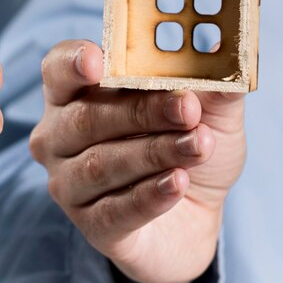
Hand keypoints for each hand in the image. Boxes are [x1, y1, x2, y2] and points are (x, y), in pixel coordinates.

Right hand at [29, 40, 245, 282]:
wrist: (197, 210)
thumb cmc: (185, 141)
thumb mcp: (207, 108)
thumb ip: (211, 83)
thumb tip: (224, 56)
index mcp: (74, 91)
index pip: (58, 68)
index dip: (74, 62)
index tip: (100, 61)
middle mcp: (59, 135)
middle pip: (87, 117)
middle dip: (141, 111)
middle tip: (187, 107)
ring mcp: (69, 183)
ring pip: (103, 164)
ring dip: (155, 152)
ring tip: (199, 145)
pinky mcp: (92, 226)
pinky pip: (116, 210)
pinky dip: (150, 195)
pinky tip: (179, 183)